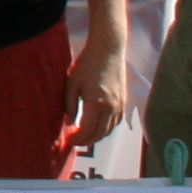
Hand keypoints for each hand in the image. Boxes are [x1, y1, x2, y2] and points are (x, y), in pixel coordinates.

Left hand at [65, 33, 131, 148]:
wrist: (108, 50)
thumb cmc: (87, 64)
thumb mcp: (72, 83)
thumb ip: (70, 105)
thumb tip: (69, 123)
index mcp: (96, 103)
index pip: (87, 130)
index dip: (77, 139)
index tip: (68, 141)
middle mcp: (111, 108)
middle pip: (99, 134)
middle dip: (86, 141)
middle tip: (74, 142)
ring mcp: (119, 105)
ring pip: (109, 130)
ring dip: (96, 137)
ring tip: (84, 137)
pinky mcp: (123, 101)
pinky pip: (116, 122)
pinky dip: (106, 129)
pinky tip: (97, 127)